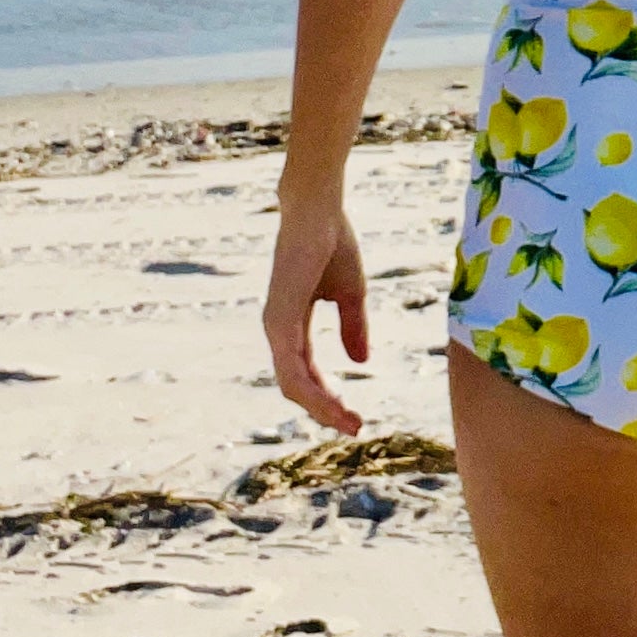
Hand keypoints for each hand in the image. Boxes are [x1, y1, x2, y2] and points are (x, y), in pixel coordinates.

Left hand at [264, 192, 370, 435]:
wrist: (319, 209)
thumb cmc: (332, 242)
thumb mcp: (351, 293)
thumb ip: (353, 328)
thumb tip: (360, 361)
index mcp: (292, 324)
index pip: (306, 372)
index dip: (329, 397)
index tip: (355, 417)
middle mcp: (278, 330)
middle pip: (297, 386)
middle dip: (326, 411)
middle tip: (355, 427)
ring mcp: (276, 326)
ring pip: (292, 384)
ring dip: (321, 407)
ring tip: (349, 422)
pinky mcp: (279, 320)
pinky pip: (292, 368)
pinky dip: (311, 389)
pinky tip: (331, 402)